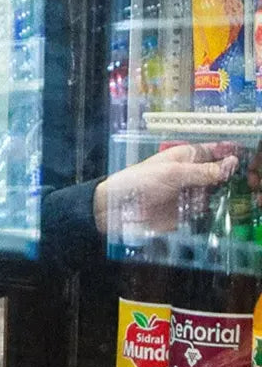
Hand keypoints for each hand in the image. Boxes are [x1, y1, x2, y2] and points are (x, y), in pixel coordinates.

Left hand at [93, 142, 237, 234]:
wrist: (117, 210)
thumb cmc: (140, 182)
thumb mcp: (173, 173)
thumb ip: (203, 171)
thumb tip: (232, 164)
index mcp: (188, 157)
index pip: (216, 151)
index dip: (231, 153)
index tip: (248, 158)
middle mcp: (193, 174)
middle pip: (221, 174)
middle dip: (234, 178)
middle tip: (250, 184)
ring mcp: (191, 194)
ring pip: (218, 194)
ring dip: (229, 196)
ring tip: (244, 200)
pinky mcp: (187, 214)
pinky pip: (207, 213)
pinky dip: (218, 213)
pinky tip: (231, 214)